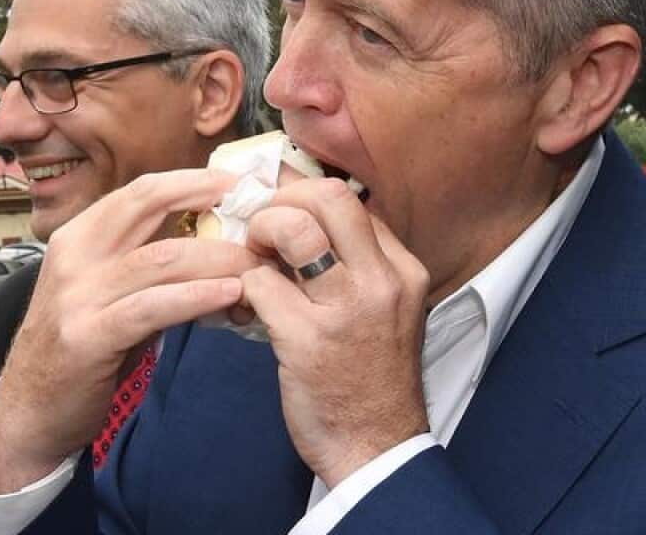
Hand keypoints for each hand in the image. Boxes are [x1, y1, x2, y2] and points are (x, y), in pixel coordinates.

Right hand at [0, 170, 263, 492]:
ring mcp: (78, 295)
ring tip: (257, 264)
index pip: (139, 191)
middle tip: (257, 210)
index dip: (191, 180)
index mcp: (79, 236)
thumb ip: (147, 262)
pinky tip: (230, 295)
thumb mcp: (109, 291)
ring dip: (218, 258)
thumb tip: (214, 240)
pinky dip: (197, 297)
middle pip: (147, 205)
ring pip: (161, 258)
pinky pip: (153, 307)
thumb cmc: (83, 347)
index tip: (236, 181)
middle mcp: (74, 255)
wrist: (30, 410)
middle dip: (208, 200)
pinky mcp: (89, 336)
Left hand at [241, 178, 431, 486]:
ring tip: (251, 259)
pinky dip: (243, 286)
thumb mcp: (385, 312)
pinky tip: (244, 304)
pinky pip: (260, 283)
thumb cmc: (371, 381)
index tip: (279, 207)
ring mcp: (347, 309)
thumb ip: (354, 268)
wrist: (377, 449)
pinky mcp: (308, 340)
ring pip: (292, 228)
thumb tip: (300, 222)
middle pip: (327, 198)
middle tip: (259, 226)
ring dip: (258, 234)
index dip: (303, 196)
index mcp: (402, 271)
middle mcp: (382, 281)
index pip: (350, 201)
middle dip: (281, 201)